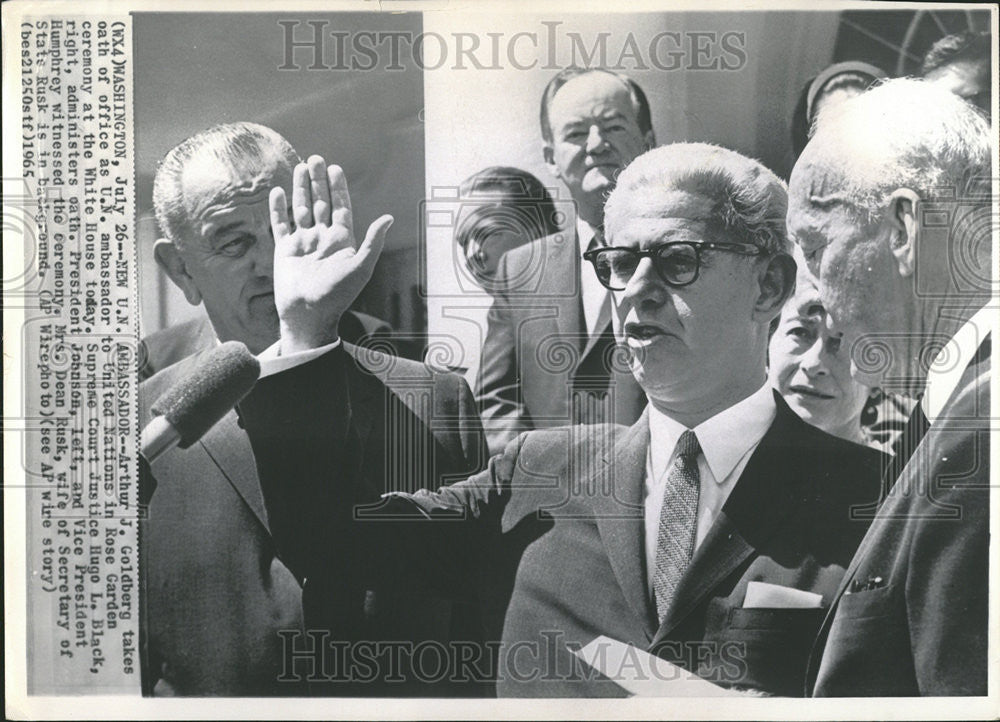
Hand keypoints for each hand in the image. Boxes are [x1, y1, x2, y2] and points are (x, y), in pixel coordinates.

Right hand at [269, 156, 392, 353]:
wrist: (308, 314)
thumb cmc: (337, 295)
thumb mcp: (360, 267)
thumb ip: (373, 241)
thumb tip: (389, 217)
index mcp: (342, 240)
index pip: (341, 207)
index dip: (338, 188)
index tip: (335, 168)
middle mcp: (322, 238)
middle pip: (320, 202)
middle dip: (318, 181)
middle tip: (315, 158)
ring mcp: (303, 243)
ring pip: (301, 209)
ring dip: (300, 189)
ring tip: (299, 167)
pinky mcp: (285, 250)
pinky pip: (281, 225)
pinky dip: (278, 208)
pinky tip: (278, 191)